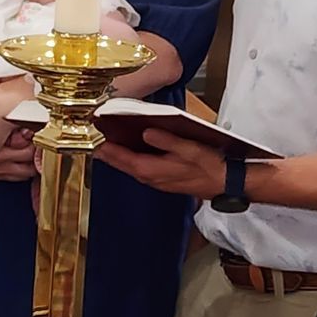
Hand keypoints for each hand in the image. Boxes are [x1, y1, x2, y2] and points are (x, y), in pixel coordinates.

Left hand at [96, 131, 228, 199]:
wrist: (223, 183)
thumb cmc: (208, 166)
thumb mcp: (188, 148)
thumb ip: (166, 141)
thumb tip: (147, 133)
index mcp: (151, 169)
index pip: (122, 158)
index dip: (107, 149)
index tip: (93, 140)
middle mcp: (149, 177)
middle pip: (121, 164)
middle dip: (107, 153)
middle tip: (94, 142)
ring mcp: (155, 180)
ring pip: (130, 168)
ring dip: (118, 158)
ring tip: (107, 145)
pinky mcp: (162, 180)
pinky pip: (140, 169)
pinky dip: (131, 161)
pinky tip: (131, 152)